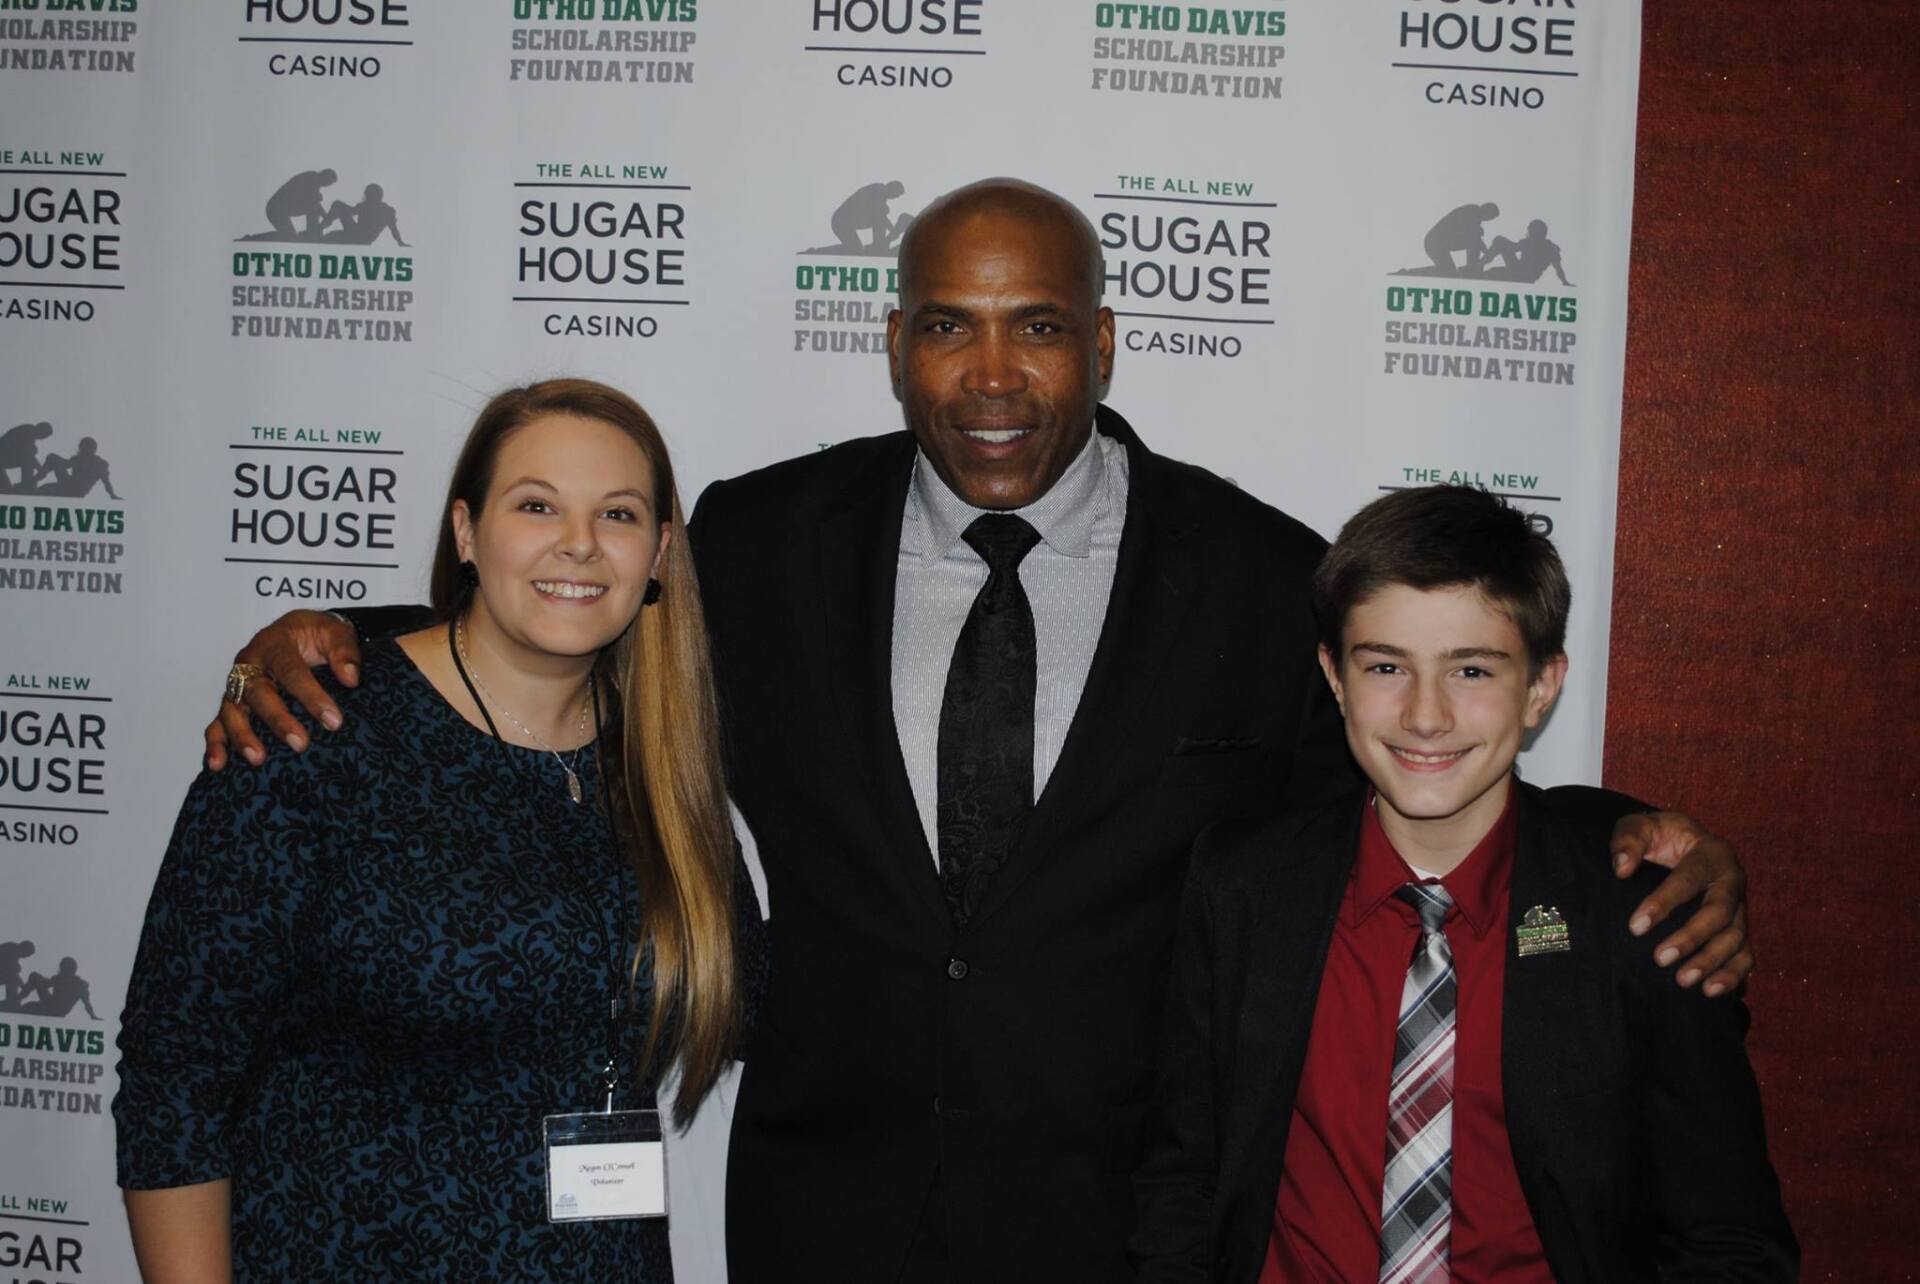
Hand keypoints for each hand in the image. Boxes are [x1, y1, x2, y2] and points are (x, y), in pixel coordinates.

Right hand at [203, 610, 361, 770]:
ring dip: (242, 736)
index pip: (291, 671)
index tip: (334, 721)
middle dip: (278, 720)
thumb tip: (351, 679)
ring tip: (258, 759)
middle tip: (301, 744)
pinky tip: (218, 765)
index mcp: (274, 643)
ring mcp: (237, 684)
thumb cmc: (314, 633)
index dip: (312, 696)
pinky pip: (216, 723)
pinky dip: (216, 744)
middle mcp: (249, 663)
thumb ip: (343, 651)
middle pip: (258, 693)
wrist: (296, 631)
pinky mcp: (232, 702)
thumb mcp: (334, 631)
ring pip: (232, 710)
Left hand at [1609, 811, 1752, 996]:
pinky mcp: (1739, 928)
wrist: (1685, 844)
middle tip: (1660, 959)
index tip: (1636, 926)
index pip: (1689, 879)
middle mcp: (1732, 881)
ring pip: (1736, 938)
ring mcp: (1740, 907)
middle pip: (1719, 913)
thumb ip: (1629, 840)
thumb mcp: (1642, 827)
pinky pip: (1745, 954)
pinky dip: (1732, 975)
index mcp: (1712, 852)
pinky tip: (1711, 992)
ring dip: (1711, 962)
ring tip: (1683, 981)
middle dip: (1691, 938)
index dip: (1664, 902)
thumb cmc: (1660, 837)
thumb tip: (1621, 869)